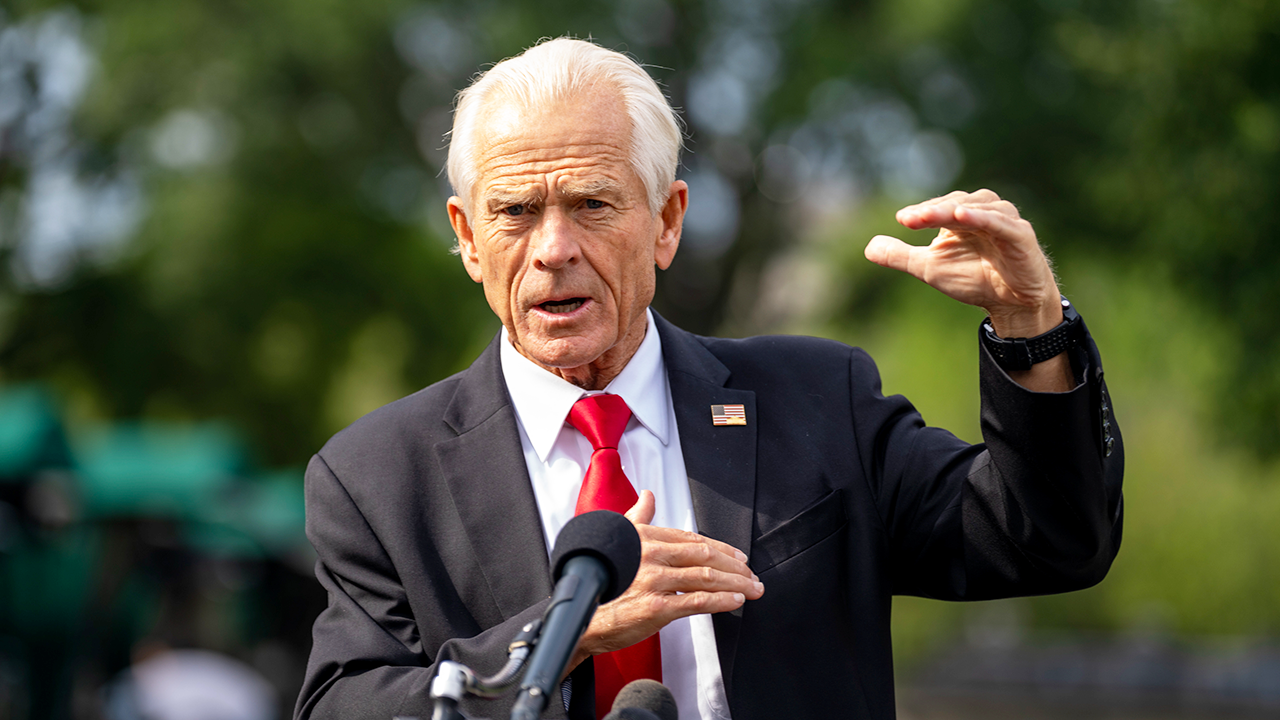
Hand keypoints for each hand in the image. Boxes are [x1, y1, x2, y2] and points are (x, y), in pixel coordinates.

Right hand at [567, 491, 763, 670]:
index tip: (739, 557)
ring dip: (736, 583)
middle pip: (706, 555)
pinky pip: (698, 601)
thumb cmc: (602, 582)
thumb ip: (638, 517)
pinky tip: (735, 601)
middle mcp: (652, 555)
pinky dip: (721, 601)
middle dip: (735, 566)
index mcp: (646, 538)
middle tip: (752, 574)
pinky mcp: (656, 607)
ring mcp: (655, 581)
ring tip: (752, 589)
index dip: (722, 547)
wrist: (583, 617)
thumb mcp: (619, 541)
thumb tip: (647, 496)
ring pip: (706, 577)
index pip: (693, 538)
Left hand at [864, 189, 1074, 390]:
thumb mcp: (930, 269)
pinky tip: (961, 217)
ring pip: (976, 208)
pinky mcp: (1020, 233)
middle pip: (955, 203)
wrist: (1012, 304)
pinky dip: (980, 218)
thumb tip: (869, 248)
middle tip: (909, 219)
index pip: (938, 207)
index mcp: (961, 215)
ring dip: (952, 210)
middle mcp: (983, 211)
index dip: (921, 212)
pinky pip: (999, 222)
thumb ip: (901, 256)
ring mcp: (1003, 220)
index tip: (901, 220)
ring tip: (932, 215)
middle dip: (931, 211)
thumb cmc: (974, 279)